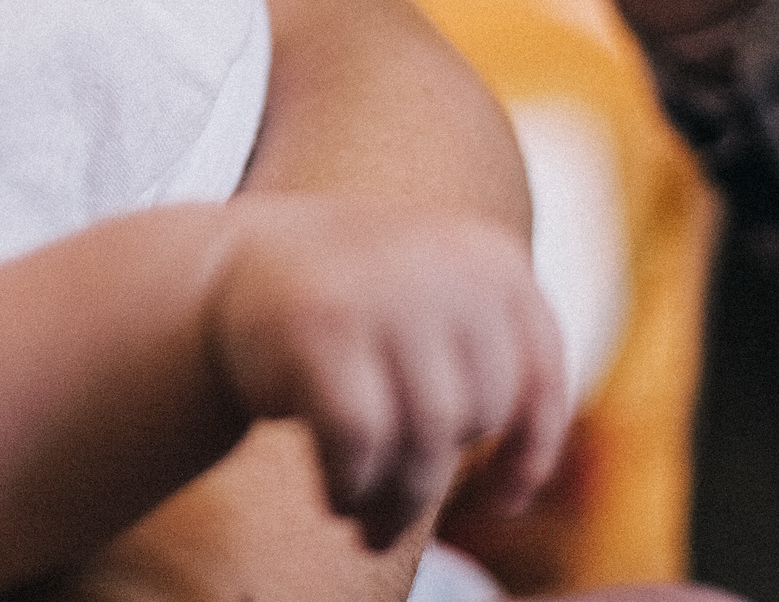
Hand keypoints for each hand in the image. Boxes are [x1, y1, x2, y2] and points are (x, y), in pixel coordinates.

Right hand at [203, 196, 566, 554]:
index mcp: (490, 256)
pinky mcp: (320, 327)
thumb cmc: (357, 312)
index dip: (530, 451)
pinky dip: (352, 486)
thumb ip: (496, 363)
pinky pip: (362, 445)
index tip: (502, 503)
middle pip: (478, 415)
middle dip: (438, 468)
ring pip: (425, 441)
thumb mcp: (441, 304)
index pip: (540, 374)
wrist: (238, 267)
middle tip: (396, 493)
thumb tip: (518, 494)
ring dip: (396, 503)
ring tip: (369, 520)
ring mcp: (382, 291)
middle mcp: (445, 263)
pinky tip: (336, 497)